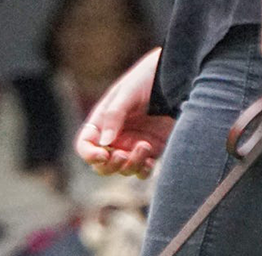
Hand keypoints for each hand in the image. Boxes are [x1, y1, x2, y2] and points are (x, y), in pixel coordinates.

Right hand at [75, 49, 175, 177]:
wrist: (176, 78)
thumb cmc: (148, 78)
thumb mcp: (128, 92)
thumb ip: (114, 115)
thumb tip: (104, 143)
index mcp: (102, 121)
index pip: (85, 145)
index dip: (89, 154)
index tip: (103, 155)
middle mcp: (114, 137)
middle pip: (102, 165)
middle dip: (110, 166)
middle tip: (123, 155)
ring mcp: (132, 146)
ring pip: (123, 170)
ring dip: (131, 165)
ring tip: (144, 145)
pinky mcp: (150, 152)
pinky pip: (142, 171)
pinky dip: (144, 170)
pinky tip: (151, 160)